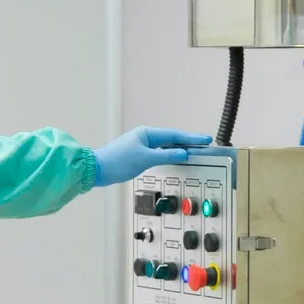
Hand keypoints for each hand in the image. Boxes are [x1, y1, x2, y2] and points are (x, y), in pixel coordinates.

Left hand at [91, 127, 213, 186]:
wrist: (98, 170)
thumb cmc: (116, 161)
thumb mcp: (145, 159)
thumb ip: (166, 156)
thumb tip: (183, 154)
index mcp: (147, 134)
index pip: (174, 135)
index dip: (191, 138)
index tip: (205, 139)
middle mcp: (145, 137)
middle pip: (172, 139)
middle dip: (188, 141)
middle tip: (204, 143)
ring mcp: (142, 146)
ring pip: (166, 146)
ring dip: (180, 148)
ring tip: (194, 150)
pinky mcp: (139, 155)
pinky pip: (160, 152)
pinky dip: (170, 155)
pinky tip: (176, 157)